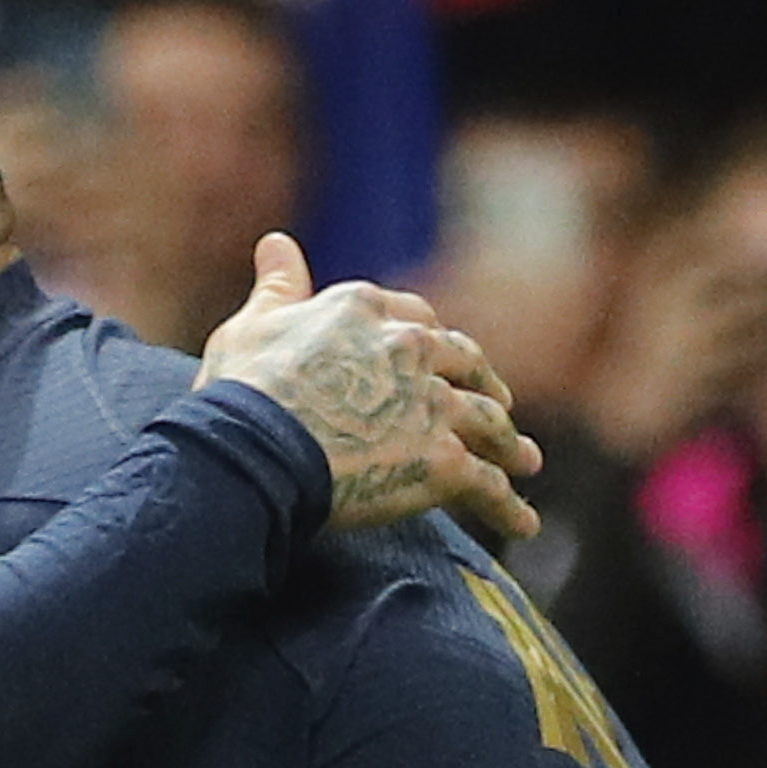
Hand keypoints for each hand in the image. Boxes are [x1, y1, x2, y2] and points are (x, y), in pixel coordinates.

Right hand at [199, 239, 538, 540]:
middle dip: (485, 385)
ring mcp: (433, 405)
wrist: (253, 451)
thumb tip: (276, 242)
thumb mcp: (252, 326)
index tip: (440, 356)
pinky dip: (508, 508)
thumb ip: (277, 287)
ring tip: (525, 463)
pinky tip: (523, 525)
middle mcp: (411, 348)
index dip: (430, 342)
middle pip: (465, 365)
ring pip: (488, 424)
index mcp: (367, 311)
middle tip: (499, 406)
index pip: (416, 319)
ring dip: (509, 445)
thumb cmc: (241, 392)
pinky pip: (488, 487)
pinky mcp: (443, 462)